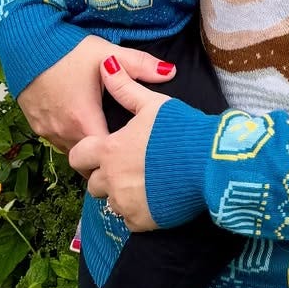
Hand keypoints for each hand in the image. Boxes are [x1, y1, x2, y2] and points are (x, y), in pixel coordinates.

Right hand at [16, 35, 175, 154]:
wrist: (25, 41)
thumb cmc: (67, 48)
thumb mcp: (107, 53)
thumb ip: (140, 66)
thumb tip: (172, 72)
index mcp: (84, 119)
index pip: (106, 156)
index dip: (121, 157)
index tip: (135, 152)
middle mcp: (63, 132)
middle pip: (87, 159)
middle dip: (104, 157)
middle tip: (123, 148)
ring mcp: (46, 130)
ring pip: (71, 152)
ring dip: (86, 148)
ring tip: (103, 136)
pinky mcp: (35, 125)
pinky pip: (56, 141)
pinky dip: (69, 138)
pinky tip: (80, 124)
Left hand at [67, 57, 170, 229]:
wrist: (210, 164)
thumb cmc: (180, 130)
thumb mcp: (153, 104)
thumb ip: (125, 88)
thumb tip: (107, 66)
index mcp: (109, 151)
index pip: (78, 157)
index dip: (87, 154)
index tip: (103, 152)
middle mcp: (110, 180)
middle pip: (93, 183)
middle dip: (105, 176)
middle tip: (128, 167)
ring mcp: (124, 203)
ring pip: (110, 203)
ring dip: (121, 194)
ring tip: (144, 181)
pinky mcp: (141, 221)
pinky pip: (129, 219)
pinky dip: (138, 211)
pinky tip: (155, 196)